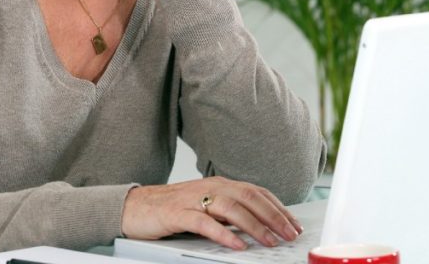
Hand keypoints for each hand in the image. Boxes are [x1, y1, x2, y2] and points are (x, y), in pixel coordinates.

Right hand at [121, 176, 302, 249]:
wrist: (135, 206)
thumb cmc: (172, 209)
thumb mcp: (206, 206)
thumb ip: (230, 212)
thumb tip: (260, 225)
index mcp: (220, 184)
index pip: (257, 192)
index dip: (278, 207)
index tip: (294, 224)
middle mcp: (210, 187)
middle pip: (249, 197)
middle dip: (274, 216)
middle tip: (290, 234)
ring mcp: (194, 199)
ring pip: (231, 208)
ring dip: (254, 225)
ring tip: (269, 241)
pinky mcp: (178, 213)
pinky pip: (204, 223)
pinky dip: (223, 234)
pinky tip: (237, 245)